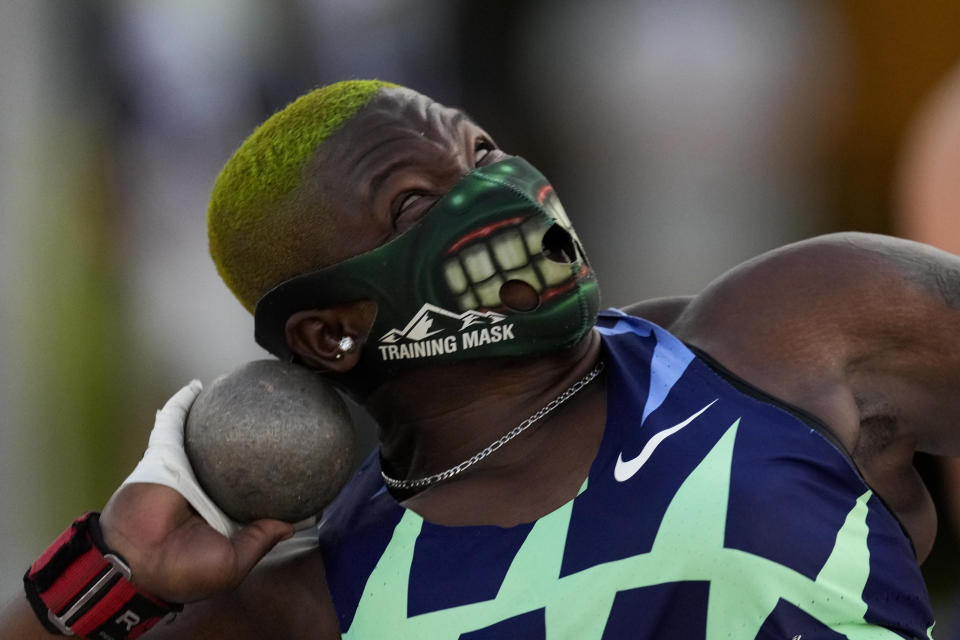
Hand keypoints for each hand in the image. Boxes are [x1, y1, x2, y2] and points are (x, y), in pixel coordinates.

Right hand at [100, 382, 294, 602]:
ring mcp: (185, 468)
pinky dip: (183, 404)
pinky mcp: (164, 455)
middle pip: (229, 454)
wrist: (141, 562)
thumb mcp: (234, 562)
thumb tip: (292, 525)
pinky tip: (197, 387)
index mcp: (222, 511)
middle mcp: (205, 486)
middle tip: (269, 412)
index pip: (249, 485)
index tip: (292, 452)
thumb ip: (261, 540)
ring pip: (202, 434)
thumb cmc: (185, 569)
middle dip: (246, 434)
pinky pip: (173, 424)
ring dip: (215, 412)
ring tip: (238, 390)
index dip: (266, 470)